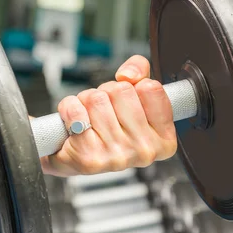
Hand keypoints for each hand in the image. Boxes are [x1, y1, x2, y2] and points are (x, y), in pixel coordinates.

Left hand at [41, 55, 176, 176]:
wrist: (73, 158)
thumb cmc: (106, 129)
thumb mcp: (132, 98)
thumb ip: (140, 73)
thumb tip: (129, 74)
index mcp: (164, 139)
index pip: (151, 88)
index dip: (132, 86)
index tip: (126, 102)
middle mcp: (144, 151)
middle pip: (121, 90)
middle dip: (105, 92)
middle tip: (102, 111)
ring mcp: (118, 157)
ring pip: (97, 99)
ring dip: (85, 100)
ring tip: (87, 118)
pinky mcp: (90, 159)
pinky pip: (76, 112)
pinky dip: (68, 108)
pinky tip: (73, 123)